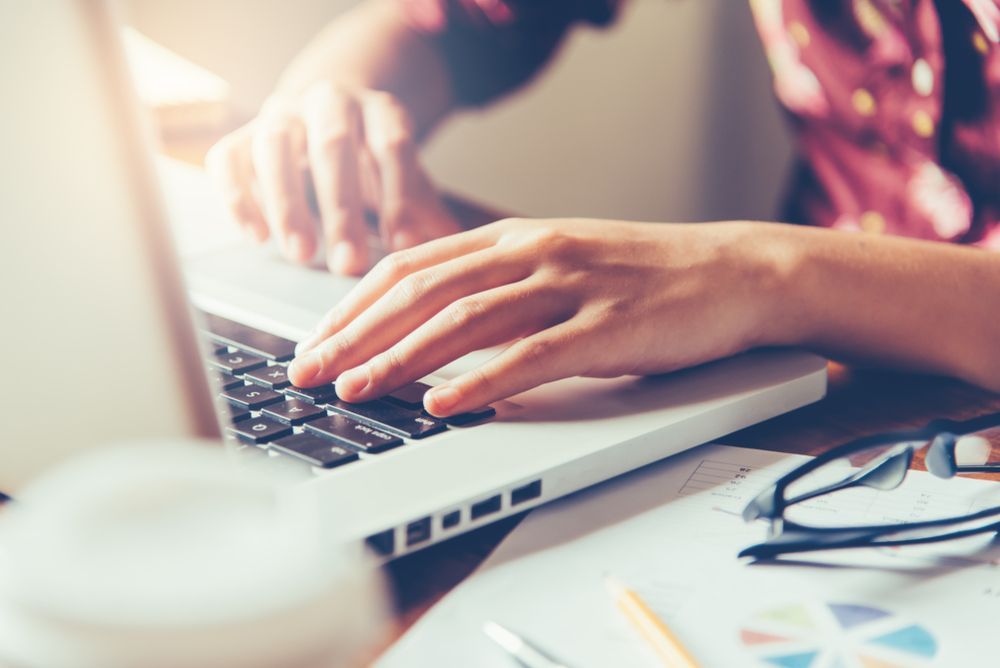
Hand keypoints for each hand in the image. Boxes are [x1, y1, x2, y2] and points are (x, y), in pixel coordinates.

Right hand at [205, 83, 462, 273]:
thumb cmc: (371, 155)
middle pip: (332, 145)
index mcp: (378, 109)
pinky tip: (255, 237)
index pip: (392, 144)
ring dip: (286, 203)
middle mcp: (328, 102)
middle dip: (340, 208)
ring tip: (300, 255)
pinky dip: (237, 196)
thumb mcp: (404, 174)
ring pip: (274, 145)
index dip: (398, 194)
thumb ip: (426, 208)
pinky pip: (229, 157)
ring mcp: (281, 113)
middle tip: (348, 264)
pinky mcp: (243, 134)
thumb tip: (452, 250)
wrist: (327, 110)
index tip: (401, 245)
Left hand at [287, 218, 784, 415]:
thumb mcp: (560, 263)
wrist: (734, 271)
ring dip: (403, 358)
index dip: (356, 303)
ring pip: (467, 320)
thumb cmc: (645, 275)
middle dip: (358, 333)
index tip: (319, 340)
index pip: (413, 265)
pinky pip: (533, 357)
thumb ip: (500, 287)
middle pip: (424, 290)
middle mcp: (534, 251)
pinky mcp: (608, 327)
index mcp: (515, 236)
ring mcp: (571, 286)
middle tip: (311, 370)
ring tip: (358, 389)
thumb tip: (435, 333)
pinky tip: (444, 406)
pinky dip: (482, 382)